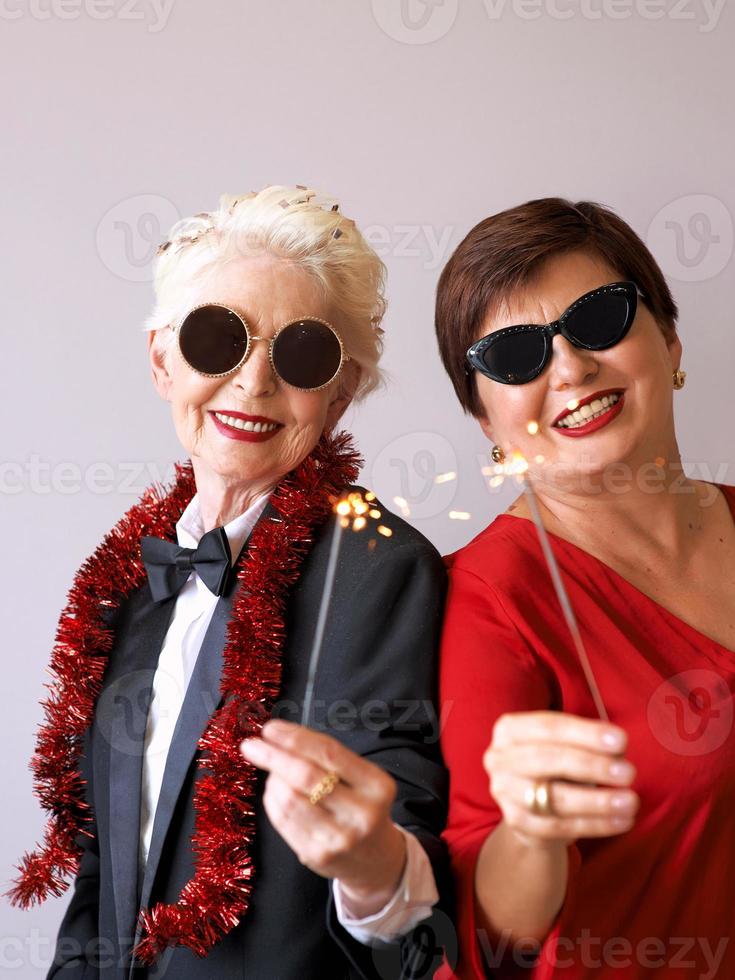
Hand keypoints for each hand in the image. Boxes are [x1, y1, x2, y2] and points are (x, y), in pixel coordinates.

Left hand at [240, 719, 406, 908]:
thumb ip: (329, 759)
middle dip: (273, 756)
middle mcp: (361, 813)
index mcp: (376, 785)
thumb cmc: (362, 807)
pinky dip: (272, 801)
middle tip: (251, 745)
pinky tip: (274, 792)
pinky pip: (283, 821)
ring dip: (273, 780)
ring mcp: (338, 838)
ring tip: (273, 773)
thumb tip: (280, 738)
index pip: (329, 753)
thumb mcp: (362, 779)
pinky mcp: (317, 856)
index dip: (296, 738)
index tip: (271, 728)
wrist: (374, 860)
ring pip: (289, 799)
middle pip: (306, 776)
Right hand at [483, 711, 639, 848]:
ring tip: (630, 801)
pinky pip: (559, 827)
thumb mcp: (568, 744)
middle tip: (629, 773)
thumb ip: (590, 742)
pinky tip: (621, 821)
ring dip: (597, 801)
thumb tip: (619, 747)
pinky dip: (594, 825)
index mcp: (510, 729)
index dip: (586, 734)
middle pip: (548, 760)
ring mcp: (504, 792)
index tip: (621, 740)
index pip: (549, 727)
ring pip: (554, 798)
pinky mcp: (516, 823)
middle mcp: (499, 758)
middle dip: (592, 766)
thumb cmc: (557, 765)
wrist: (534, 806)